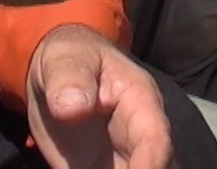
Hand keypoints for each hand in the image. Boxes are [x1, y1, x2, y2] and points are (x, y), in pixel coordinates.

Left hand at [28, 25, 174, 168]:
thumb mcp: (65, 60)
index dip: (149, 166)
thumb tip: (72, 106)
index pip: (155, 141)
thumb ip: (71, 78)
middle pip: (156, 168)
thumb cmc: (70, 59)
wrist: (60, 72)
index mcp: (140, 104)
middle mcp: (139, 137)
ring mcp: (124, 160)